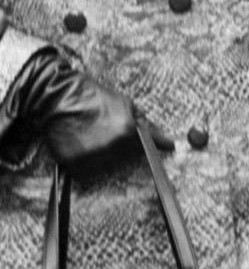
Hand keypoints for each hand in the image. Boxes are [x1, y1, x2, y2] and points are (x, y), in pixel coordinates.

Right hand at [3, 47, 173, 171]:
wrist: (59, 97)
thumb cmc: (94, 97)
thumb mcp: (126, 104)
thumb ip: (147, 125)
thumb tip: (168, 142)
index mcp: (128, 132)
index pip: (146, 151)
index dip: (144, 148)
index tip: (142, 147)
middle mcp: (113, 148)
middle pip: (125, 159)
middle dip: (121, 148)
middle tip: (105, 132)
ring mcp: (93, 157)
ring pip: (106, 167)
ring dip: (103, 157)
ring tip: (91, 137)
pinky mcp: (74, 164)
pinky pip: (86, 172)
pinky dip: (85, 162)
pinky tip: (80, 145)